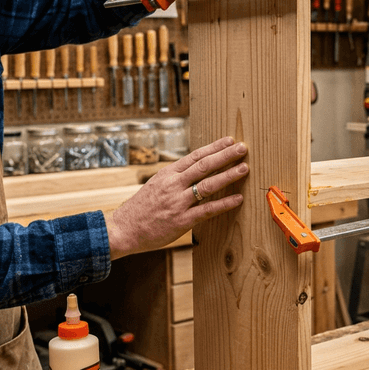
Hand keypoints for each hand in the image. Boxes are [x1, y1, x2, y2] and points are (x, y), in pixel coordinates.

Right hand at [105, 136, 247, 259]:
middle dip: (225, 156)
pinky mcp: (182, 221)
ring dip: (228, 175)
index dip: (214, 147)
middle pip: (204, 166)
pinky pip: (207, 210)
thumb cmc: (142, 207)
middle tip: (243, 148)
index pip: (195, 156)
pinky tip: (238, 198)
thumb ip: (177, 176)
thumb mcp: (157, 184)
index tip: (230, 140)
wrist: (123, 229)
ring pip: (208, 185)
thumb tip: (198, 167)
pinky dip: (224, 204)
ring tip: (244, 168)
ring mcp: (178, 202)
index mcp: (168, 174)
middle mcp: (173, 185)